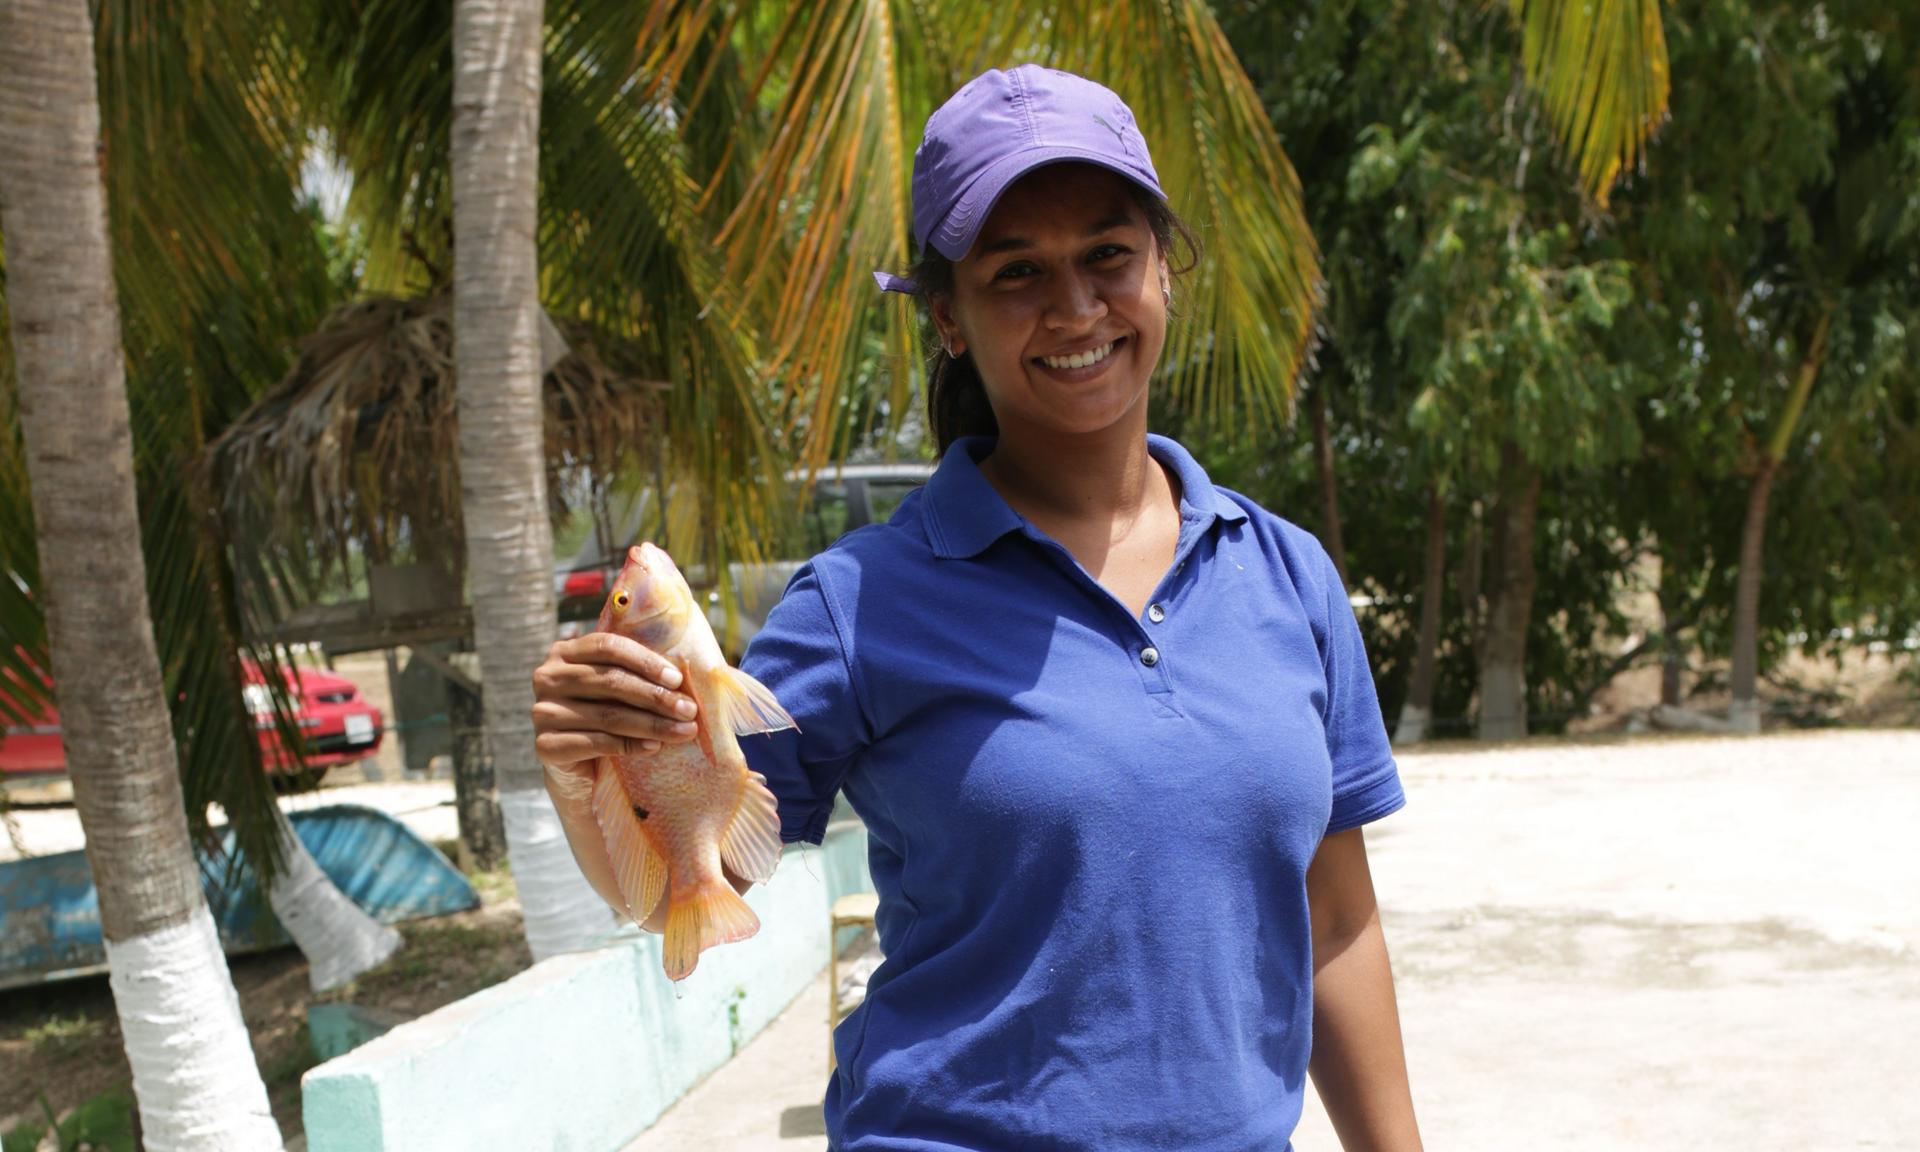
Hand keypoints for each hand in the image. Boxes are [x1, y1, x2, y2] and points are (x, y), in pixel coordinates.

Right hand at [531, 632, 700, 772]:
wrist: (580, 769)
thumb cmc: (608, 718)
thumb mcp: (620, 690)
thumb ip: (639, 672)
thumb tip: (697, 666)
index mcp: (565, 651)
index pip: (608, 646)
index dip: (645, 661)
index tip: (678, 679)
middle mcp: (547, 677)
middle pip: (610, 681)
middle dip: (656, 696)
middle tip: (689, 710)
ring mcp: (541, 712)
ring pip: (607, 714)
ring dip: (652, 723)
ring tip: (683, 731)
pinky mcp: (545, 745)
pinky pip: (595, 742)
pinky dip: (628, 745)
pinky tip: (654, 747)